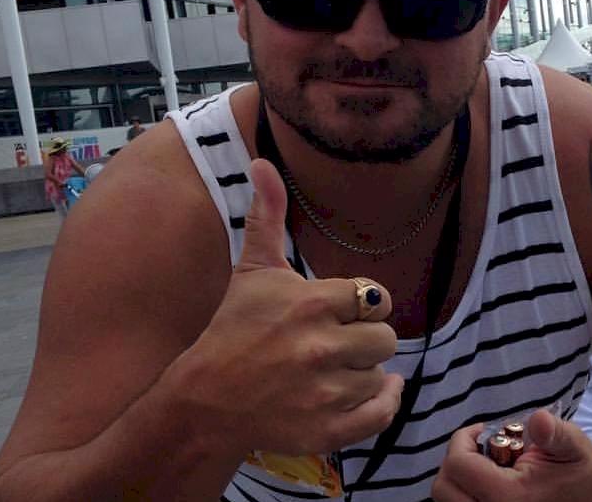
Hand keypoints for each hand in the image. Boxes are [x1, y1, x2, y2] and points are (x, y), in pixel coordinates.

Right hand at [177, 159, 403, 456]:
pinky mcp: (327, 429)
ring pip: (382, 375)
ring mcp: (326, 392)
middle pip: (386, 338)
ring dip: (365, 373)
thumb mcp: (253, 269)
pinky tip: (365, 393)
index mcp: (312, 303)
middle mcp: (323, 347)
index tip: (340, 312)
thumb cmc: (233, 327)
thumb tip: (263, 163)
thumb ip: (267, 215)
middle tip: (336, 343)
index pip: (375, 299)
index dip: (360, 306)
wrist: (205, 398)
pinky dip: (381, 405)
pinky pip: (382, 414)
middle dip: (365, 340)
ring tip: (333, 370)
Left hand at [432, 408, 591, 501]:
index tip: (481, 431)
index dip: (461, 440)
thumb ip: (553, 433)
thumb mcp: (571, 445)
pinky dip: (467, 494)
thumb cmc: (582, 471)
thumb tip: (538, 420)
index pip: (457, 466)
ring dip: (459, 480)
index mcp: (509, 498)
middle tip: (478, 450)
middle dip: (455, 463)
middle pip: (444, 489)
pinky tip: (488, 483)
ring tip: (485, 467)